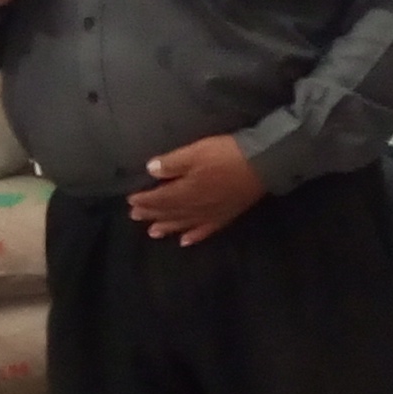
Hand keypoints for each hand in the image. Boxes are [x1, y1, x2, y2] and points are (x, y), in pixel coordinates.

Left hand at [129, 134, 268, 244]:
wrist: (262, 164)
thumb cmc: (226, 155)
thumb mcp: (196, 152)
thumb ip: (172, 163)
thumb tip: (150, 170)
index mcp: (185, 191)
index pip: (159, 198)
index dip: (144, 200)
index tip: (130, 201)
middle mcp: (195, 207)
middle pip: (169, 212)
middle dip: (151, 214)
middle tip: (135, 217)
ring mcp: (210, 214)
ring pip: (183, 224)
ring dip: (167, 227)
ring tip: (153, 232)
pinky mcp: (225, 216)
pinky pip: (205, 231)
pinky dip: (194, 236)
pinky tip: (185, 241)